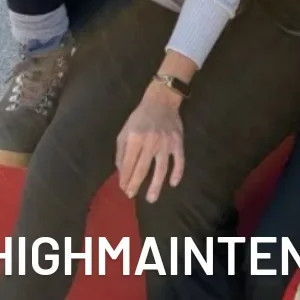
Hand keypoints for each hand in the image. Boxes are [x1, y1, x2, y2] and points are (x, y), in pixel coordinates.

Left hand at [115, 84, 186, 202]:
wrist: (162, 101)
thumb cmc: (140, 117)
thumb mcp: (125, 130)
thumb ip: (121, 151)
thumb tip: (121, 172)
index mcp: (135, 138)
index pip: (128, 164)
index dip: (124, 178)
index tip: (123, 188)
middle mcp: (150, 142)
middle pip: (142, 169)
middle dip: (135, 184)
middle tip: (131, 196)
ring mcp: (166, 143)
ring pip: (161, 169)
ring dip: (155, 185)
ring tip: (151, 199)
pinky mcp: (178, 142)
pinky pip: (179, 160)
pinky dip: (177, 173)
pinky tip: (173, 183)